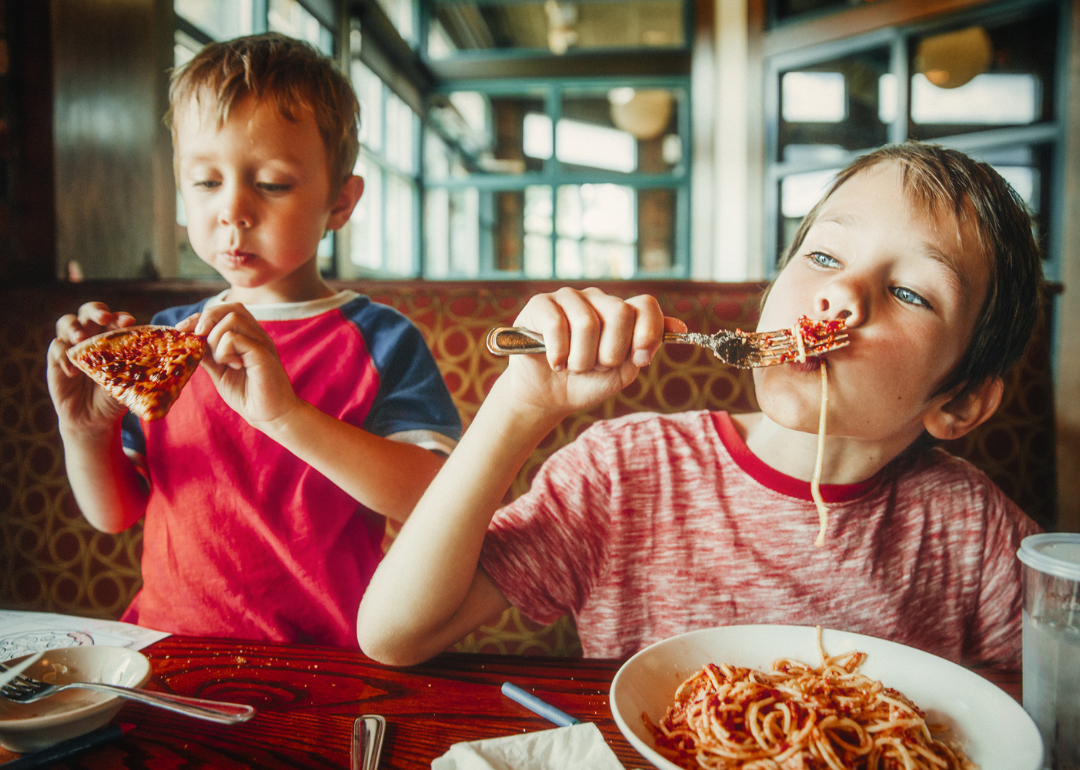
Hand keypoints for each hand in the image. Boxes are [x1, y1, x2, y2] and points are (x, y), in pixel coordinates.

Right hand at [47, 302, 136, 431]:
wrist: (95, 419)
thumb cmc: (116, 396)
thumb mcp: (132, 383)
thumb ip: (143, 369)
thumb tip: (169, 359)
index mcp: (112, 338)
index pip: (115, 319)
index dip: (120, 317)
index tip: (128, 322)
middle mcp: (91, 337)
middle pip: (89, 312)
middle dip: (96, 311)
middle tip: (103, 319)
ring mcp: (72, 346)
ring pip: (67, 322)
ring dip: (74, 327)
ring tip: (81, 339)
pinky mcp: (56, 360)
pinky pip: (56, 348)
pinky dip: (63, 355)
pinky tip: (73, 371)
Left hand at [181, 304, 300, 428]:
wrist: (270, 415)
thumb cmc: (248, 394)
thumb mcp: (219, 371)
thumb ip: (208, 354)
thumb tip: (189, 340)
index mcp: (248, 336)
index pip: (225, 311)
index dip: (200, 316)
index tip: (182, 330)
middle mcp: (256, 335)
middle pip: (230, 308)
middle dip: (206, 320)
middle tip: (198, 340)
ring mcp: (261, 342)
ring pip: (232, 319)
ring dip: (215, 339)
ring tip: (221, 361)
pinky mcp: (262, 354)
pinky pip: (235, 338)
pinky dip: (224, 351)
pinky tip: (232, 366)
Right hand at [493, 287, 683, 417]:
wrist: (548, 397)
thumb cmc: (587, 382)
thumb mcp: (623, 371)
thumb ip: (646, 348)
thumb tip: (680, 328)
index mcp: (621, 312)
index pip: (646, 306)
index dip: (648, 332)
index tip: (639, 359)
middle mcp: (597, 300)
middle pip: (620, 313)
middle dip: (610, 353)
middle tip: (597, 367)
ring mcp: (568, 298)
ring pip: (587, 323)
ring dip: (581, 359)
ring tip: (573, 367)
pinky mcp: (541, 305)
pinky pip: (556, 324)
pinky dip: (558, 353)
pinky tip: (555, 362)